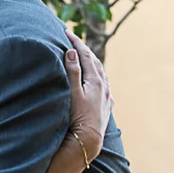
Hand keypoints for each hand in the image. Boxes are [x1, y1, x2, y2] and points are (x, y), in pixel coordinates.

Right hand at [64, 36, 110, 163]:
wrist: (88, 140)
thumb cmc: (77, 117)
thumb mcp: (72, 92)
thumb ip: (73, 72)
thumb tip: (72, 52)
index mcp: (95, 80)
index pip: (85, 55)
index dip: (76, 42)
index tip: (66, 32)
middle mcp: (104, 86)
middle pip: (95, 62)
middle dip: (83, 50)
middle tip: (73, 40)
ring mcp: (106, 96)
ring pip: (101, 73)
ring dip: (92, 62)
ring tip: (85, 56)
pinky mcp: (107, 106)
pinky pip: (104, 86)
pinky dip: (98, 77)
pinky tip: (98, 80)